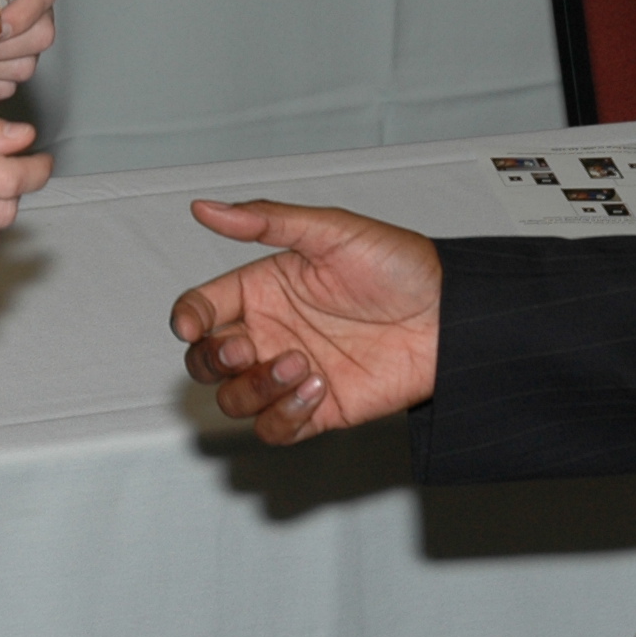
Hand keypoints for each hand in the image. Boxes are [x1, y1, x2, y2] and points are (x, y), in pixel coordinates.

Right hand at [170, 200, 441, 442]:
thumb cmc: (398, 265)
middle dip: (212, 360)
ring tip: (300, 363)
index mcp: (262, 288)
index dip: (186, 319)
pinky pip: (274, 429)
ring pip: (234, 400)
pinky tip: (315, 388)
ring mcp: (290, 373)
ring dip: (254, 388)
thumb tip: (205, 207)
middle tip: (245, 348)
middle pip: (205, 361)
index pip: (200, 308)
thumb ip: (266, 221)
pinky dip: (283, 416)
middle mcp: (269, 332)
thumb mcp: (331, 231)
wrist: (449, 316)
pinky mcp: (317, 409)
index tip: (193, 325)